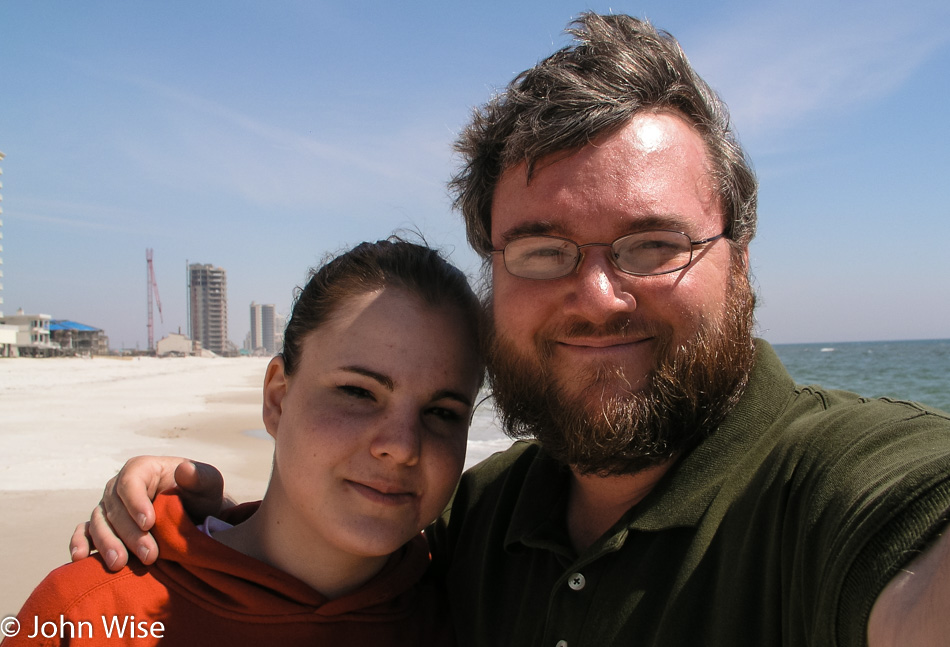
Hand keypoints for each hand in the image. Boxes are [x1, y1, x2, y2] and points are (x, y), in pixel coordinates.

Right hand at [68, 456, 225, 570]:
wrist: (194, 516)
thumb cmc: (200, 495)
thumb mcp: (208, 484)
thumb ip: (200, 477)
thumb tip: (185, 470)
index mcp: (141, 469)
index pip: (130, 482)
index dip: (136, 502)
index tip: (149, 523)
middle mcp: (119, 486)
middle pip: (115, 508)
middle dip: (130, 533)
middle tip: (149, 555)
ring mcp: (108, 507)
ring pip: (99, 523)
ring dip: (108, 544)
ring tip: (120, 564)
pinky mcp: (103, 526)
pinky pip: (85, 532)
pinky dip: (80, 543)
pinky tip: (81, 559)